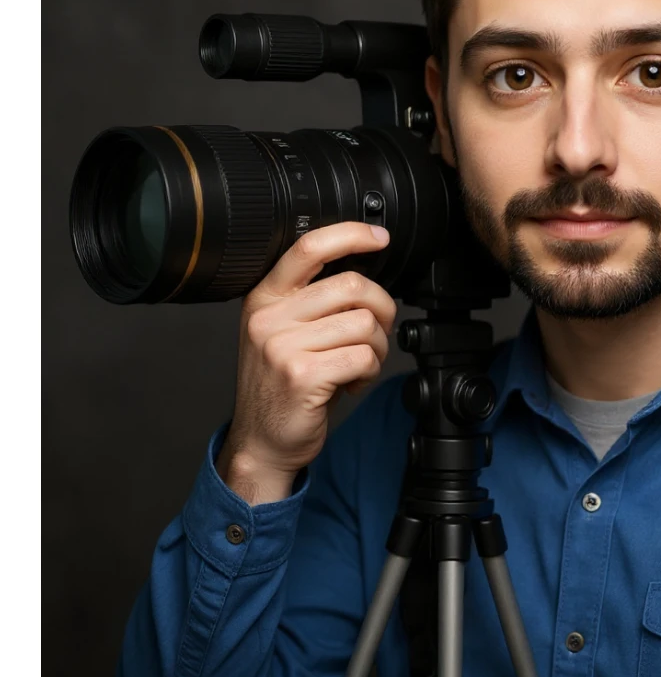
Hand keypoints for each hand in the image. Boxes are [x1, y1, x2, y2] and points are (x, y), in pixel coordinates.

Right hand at [218, 221, 396, 496]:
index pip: (309, 247)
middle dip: (382, 308)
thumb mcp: (283, 331)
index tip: (379, 238)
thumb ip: (313, 300)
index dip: (351, 234)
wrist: (262, 441)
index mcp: (265, 297)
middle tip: (378, 332)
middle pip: (352, 285)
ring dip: (377, 347)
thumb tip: (365, 276)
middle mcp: (269, 317)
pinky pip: (363, 357)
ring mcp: (282, 346)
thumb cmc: (281, 384)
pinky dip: (370, 371)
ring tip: (359, 363)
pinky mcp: (302, 375)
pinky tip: (352, 381)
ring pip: (364, 324)